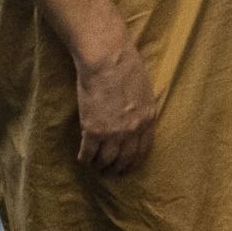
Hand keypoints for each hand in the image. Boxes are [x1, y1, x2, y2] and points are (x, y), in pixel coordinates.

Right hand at [70, 27, 159, 171]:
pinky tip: (82, 159)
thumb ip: (141, 108)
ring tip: (96, 167)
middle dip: (118, 168)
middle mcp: (133, 130)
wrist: (108, 59)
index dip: (135, 160)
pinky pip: (89, 152)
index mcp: (148, 118)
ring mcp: (113, 132)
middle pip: (126, 158)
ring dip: (101, 166)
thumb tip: (135, 118)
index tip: (129, 166)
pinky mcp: (93, 130)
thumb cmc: (126, 65)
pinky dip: (85, 158)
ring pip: (107, 160)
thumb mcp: (144, 89)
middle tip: (112, 172)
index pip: (144, 149)